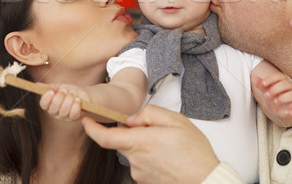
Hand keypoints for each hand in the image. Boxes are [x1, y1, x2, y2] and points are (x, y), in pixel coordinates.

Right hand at [39, 84, 88, 121]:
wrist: (83, 93)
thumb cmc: (69, 91)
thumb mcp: (59, 87)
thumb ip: (48, 87)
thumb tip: (37, 84)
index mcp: (50, 105)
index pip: (43, 105)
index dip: (46, 99)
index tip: (51, 92)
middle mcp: (56, 113)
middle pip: (53, 109)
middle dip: (59, 98)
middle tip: (64, 90)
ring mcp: (65, 117)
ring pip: (64, 111)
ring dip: (69, 100)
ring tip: (72, 93)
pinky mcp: (74, 118)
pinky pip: (73, 114)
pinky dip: (76, 105)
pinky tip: (78, 100)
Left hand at [82, 105, 219, 183]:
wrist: (205, 181)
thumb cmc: (195, 152)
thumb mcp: (176, 121)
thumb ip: (150, 114)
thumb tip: (133, 118)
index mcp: (140, 142)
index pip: (105, 137)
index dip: (91, 128)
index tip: (86, 119)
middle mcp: (136, 160)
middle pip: (122, 142)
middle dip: (133, 133)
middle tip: (155, 130)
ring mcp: (140, 174)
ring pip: (133, 153)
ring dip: (144, 146)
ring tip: (168, 146)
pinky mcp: (145, 182)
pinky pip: (142, 164)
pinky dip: (150, 158)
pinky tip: (168, 157)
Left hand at [251, 72, 291, 126]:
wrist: (287, 111)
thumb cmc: (278, 98)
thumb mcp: (269, 91)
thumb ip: (262, 85)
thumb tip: (253, 78)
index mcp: (284, 82)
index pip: (279, 77)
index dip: (271, 79)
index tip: (263, 83)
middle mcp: (291, 89)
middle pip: (286, 84)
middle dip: (275, 89)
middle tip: (267, 95)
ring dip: (283, 98)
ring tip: (275, 101)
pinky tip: (286, 112)